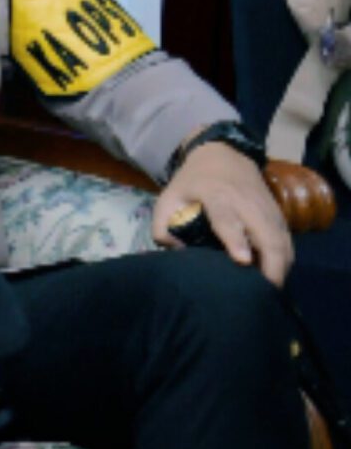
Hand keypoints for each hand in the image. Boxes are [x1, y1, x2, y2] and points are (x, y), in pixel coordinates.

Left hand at [154, 139, 290, 285]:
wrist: (223, 155)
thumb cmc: (192, 182)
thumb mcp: (168, 197)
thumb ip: (162, 225)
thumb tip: (173, 251)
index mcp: (217, 196)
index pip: (228, 219)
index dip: (236, 239)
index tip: (242, 260)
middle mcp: (248, 203)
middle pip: (267, 235)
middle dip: (270, 266)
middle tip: (262, 293)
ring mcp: (267, 209)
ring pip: (282, 241)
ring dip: (280, 267)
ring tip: (269, 290)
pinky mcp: (278, 215)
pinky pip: (286, 241)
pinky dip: (285, 260)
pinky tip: (275, 276)